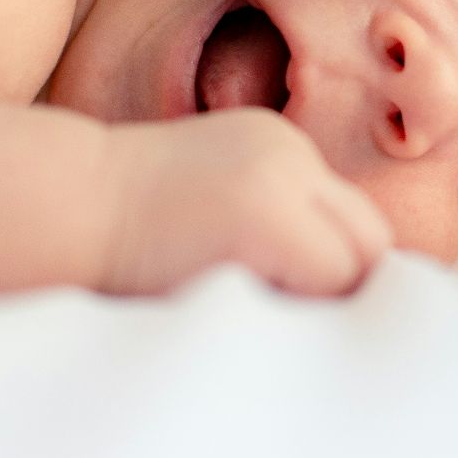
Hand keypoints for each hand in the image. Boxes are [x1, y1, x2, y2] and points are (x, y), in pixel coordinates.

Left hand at [100, 108, 392, 296]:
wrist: (86, 202)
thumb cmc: (138, 279)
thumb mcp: (222, 309)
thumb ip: (292, 310)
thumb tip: (344, 322)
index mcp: (268, 217)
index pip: (352, 277)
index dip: (335, 313)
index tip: (304, 329)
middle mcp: (285, 166)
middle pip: (370, 237)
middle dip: (352, 277)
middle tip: (309, 306)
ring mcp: (281, 139)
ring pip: (351, 208)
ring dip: (332, 242)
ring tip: (279, 268)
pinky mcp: (271, 128)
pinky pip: (319, 181)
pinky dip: (307, 211)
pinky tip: (260, 230)